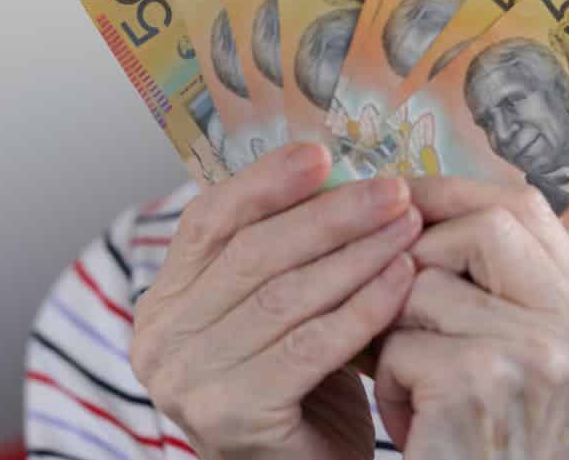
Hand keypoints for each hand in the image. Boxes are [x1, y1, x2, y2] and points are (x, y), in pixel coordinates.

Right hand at [130, 143, 423, 459]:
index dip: (265, 181)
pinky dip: (362, 307)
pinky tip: (402, 280)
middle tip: (393, 190)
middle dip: (330, 213)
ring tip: (408, 227)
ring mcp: (188, 382)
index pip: (207, 222)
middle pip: (251, 253)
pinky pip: (308, 345)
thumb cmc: (302, 396)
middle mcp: (160, 342)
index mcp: (163, 305)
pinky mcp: (232, 417)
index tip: (322, 151)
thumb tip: (333, 169)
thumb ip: (283, 256)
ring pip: (283, 295)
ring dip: (356, 254)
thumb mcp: (278, 315)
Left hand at [374, 179, 568, 458]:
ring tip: (416, 381)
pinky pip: (402, 340)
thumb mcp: (502, 350)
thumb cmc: (471, 437)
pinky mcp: (485, 383)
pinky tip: (415, 419)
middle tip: (399, 301)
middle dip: (421, 253)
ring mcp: (539, 354)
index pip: (525, 206)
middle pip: (485, 224)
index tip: (403, 198)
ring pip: (426, 282)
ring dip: (397, 329)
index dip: (456, 193)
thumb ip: (484, 278)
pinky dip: (392, 378)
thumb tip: (403, 194)